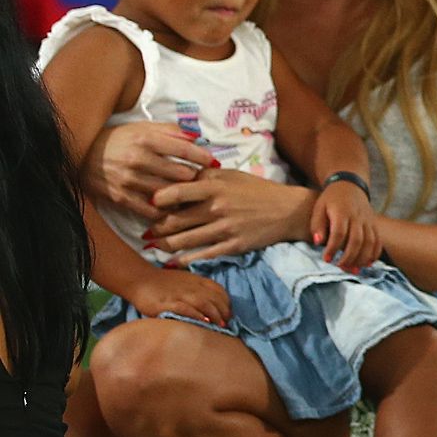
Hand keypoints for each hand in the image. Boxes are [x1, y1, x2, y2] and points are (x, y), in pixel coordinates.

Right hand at [84, 122, 214, 221]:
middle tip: (202, 182)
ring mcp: (129, 180)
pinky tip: (172, 209)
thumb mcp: (142, 127)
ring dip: (183, 197)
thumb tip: (197, 137)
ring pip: (170, 194)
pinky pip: (151, 210)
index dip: (204, 158)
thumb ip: (171, 131)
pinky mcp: (121, 197)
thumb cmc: (118, 139)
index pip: (185, 150)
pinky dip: (165, 211)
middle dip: (195, 179)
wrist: (81, 154)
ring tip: (191, 197)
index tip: (214, 163)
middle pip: (181, 175)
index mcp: (146, 139)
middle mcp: (138, 159)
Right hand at [125, 270, 230, 327]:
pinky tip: (203, 322)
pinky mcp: (166, 304)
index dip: (227, 304)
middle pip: (215, 299)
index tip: (229, 315)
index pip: (219, 291)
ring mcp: (179, 295)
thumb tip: (214, 306)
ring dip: (215, 315)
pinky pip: (185, 309)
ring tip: (220, 326)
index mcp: (197, 281)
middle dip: (224, 312)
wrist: (139, 279)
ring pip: (204, 303)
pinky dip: (196, 315)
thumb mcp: (186, 282)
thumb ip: (200, 290)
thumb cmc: (164, 283)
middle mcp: (191, 287)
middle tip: (227, 324)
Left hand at [146, 171, 315, 262]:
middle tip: (147, 230)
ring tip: (155, 245)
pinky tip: (172, 261)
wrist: (288, 210)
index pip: (174, 193)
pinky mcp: (233, 246)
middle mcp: (216, 208)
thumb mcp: (231, 175)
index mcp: (214, 186)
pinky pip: (201, 255)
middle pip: (173, 221)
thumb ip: (204, 176)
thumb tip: (176, 178)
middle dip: (155, 227)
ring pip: (183, 241)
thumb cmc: (257, 190)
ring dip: (164, 245)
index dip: (156, 199)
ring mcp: (224, 229)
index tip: (150, 204)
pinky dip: (183, 260)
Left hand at [310, 181, 379, 270]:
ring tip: (353, 269)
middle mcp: (357, 217)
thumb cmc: (331, 199)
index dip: (333, 248)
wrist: (350, 185)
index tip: (326, 259)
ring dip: (362, 258)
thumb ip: (317, 225)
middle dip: (349, 257)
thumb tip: (319, 242)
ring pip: (369, 242)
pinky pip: (378, 241)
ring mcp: (368, 221)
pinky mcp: (374, 225)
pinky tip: (368, 263)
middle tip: (340, 266)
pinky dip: (375, 254)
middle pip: (356, 240)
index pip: (339, 233)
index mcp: (342, 212)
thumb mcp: (319, 207)